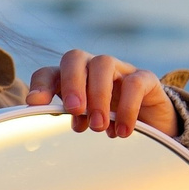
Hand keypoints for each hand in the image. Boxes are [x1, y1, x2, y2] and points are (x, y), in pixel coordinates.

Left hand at [27, 49, 176, 138]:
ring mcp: (119, 69)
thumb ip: (70, 116)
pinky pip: (134, 83)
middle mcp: (93, 67)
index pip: (49, 72)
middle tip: (75, 110)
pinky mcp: (145, 78)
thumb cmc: (111, 119)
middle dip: (71, 83)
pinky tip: (122, 131)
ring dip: (98, 95)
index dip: (40, 85)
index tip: (35, 104)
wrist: (153, 123)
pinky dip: (127, 107)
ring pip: (103, 64)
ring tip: (99, 126)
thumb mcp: (87, 120)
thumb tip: (51, 118)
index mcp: (72, 78)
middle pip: (74, 58)